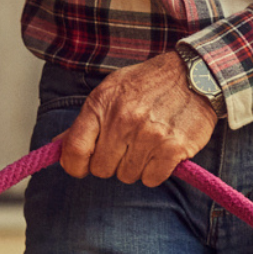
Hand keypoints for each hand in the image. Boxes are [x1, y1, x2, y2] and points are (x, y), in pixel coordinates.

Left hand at [58, 50, 218, 187]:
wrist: (196, 74)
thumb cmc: (149, 82)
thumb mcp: (110, 91)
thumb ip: (83, 121)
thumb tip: (56, 146)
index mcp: (102, 104)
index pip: (75, 150)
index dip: (75, 166)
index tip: (82, 167)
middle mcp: (124, 120)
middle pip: (102, 169)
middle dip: (111, 163)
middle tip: (125, 147)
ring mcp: (150, 135)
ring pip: (128, 176)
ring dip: (136, 167)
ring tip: (147, 144)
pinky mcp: (174, 148)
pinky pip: (152, 179)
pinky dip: (156, 171)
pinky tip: (161, 151)